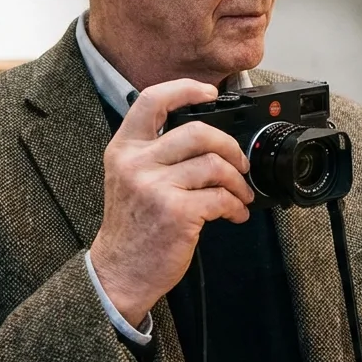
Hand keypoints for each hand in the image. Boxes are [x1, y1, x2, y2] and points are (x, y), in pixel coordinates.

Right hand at [88, 79, 254, 325]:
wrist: (120, 272)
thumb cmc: (131, 228)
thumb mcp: (128, 179)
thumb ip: (153, 153)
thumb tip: (203, 137)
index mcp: (124, 149)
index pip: (152, 101)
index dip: (184, 89)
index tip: (209, 92)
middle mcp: (137, 163)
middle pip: (197, 132)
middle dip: (229, 146)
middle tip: (239, 163)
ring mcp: (156, 187)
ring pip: (214, 164)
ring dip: (237, 181)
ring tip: (240, 195)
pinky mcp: (176, 211)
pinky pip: (220, 197)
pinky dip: (235, 206)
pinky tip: (235, 214)